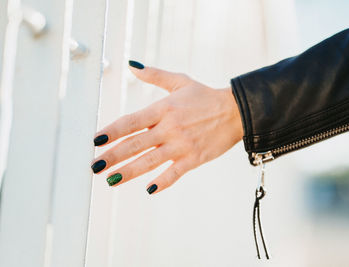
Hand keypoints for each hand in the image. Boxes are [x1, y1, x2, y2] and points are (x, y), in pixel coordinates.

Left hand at [91, 61, 242, 193]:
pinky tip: (149, 190)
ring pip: (149, 161)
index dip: (111, 131)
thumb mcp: (181, 81)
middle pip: (134, 144)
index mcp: (164, 109)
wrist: (236, 111)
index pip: (131, 122)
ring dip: (128, 172)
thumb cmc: (206, 96)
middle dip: (112, 156)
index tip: (96, 140)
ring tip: (110, 180)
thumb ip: (154, 75)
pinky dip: (162, 182)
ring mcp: (182, 145)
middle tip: (94, 166)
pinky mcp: (194, 158)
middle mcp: (169, 128)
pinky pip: (175, 173)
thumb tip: (132, 65)